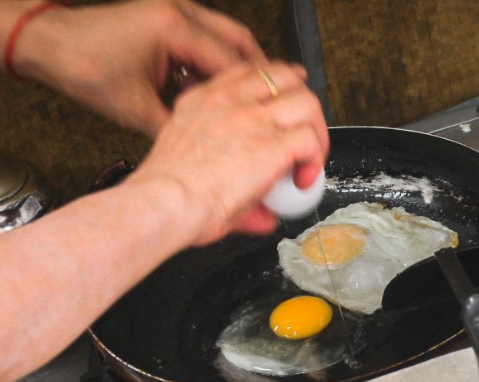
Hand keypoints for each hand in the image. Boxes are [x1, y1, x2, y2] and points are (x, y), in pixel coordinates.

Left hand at [14, 0, 264, 135]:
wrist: (47, 43)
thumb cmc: (80, 65)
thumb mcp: (134, 109)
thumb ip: (175, 128)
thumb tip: (203, 149)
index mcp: (175, 28)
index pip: (233, 62)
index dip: (256, 92)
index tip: (271, 115)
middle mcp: (180, 13)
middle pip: (242, 44)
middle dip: (262, 76)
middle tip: (278, 104)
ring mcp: (175, 13)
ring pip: (228, 40)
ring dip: (241, 70)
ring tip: (253, 101)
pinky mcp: (167, 21)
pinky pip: (207, 41)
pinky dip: (218, 65)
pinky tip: (217, 90)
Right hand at [126, 61, 328, 243]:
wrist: (163, 203)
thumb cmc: (166, 196)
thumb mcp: (189, 168)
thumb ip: (224, 178)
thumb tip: (257, 211)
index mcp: (202, 102)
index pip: (247, 73)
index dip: (274, 87)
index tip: (283, 104)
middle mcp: (229, 103)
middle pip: (284, 78)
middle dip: (302, 104)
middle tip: (304, 135)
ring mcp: (253, 120)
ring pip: (306, 103)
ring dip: (315, 131)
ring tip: (309, 159)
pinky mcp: (272, 144)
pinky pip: (310, 140)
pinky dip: (315, 160)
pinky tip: (303, 180)